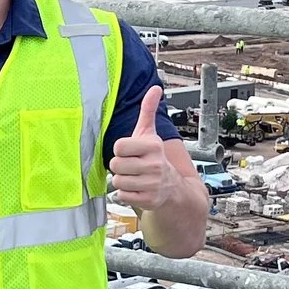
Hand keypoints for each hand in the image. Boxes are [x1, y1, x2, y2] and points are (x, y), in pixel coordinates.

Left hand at [107, 87, 176, 209]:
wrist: (173, 188)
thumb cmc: (155, 158)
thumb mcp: (150, 134)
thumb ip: (148, 111)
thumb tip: (155, 88)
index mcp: (153, 146)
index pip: (119, 147)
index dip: (121, 150)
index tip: (130, 152)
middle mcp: (155, 165)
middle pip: (116, 165)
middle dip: (120, 167)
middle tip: (132, 167)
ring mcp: (152, 183)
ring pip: (118, 181)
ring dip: (122, 181)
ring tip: (135, 178)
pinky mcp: (148, 199)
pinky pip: (122, 195)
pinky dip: (126, 194)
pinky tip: (137, 189)